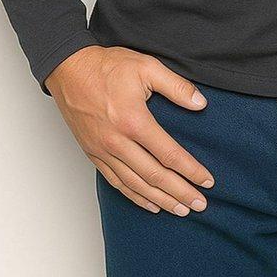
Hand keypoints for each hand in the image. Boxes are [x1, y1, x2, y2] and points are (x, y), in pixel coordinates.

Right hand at [45, 45, 215, 214]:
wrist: (69, 69)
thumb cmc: (107, 66)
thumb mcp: (147, 66)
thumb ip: (176, 86)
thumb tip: (200, 104)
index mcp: (133, 120)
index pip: (169, 154)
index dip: (190, 170)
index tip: (207, 181)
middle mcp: (117, 141)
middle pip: (154, 176)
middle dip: (180, 192)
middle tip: (200, 204)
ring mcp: (103, 151)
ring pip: (136, 184)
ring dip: (161, 200)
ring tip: (181, 210)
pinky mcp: (93, 154)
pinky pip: (116, 182)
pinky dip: (135, 196)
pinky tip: (150, 203)